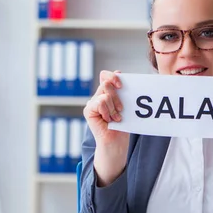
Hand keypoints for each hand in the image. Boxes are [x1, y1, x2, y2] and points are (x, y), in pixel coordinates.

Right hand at [83, 70, 129, 185]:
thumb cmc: (122, 125)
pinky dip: (107, 111)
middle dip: (116, 97)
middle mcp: (98, 96)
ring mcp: (92, 103)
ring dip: (113, 107)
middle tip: (120, 110)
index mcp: (106, 93)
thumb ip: (120, 90)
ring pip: (104, 94)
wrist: (116, 141)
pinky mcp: (88, 110)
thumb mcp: (124, 104)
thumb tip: (119, 71)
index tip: (121, 85)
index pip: (105, 76)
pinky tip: (108, 120)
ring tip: (115, 118)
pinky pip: (100, 102)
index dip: (112, 76)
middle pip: (106, 84)